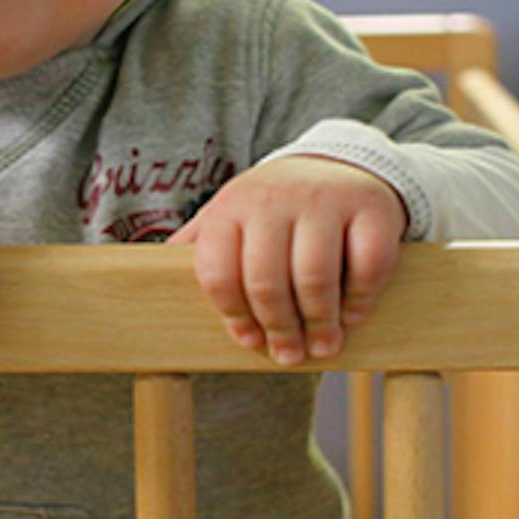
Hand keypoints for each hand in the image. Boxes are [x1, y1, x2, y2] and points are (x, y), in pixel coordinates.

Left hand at [170, 155, 405, 365]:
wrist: (342, 163)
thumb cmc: (277, 207)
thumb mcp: (233, 214)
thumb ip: (201, 244)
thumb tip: (147, 273)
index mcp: (231, 207)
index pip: (219, 273)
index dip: (232, 317)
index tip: (248, 342)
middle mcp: (274, 199)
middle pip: (267, 282)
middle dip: (278, 329)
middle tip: (289, 355)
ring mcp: (324, 200)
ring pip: (315, 277)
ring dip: (319, 323)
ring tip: (322, 346)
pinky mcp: (370, 207)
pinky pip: (366, 265)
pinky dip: (359, 300)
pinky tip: (352, 316)